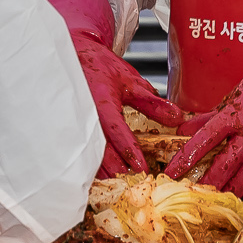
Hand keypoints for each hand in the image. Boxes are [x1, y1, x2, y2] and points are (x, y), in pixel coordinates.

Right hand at [70, 32, 183, 176]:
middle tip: (132, 185)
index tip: (142, 168)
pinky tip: (99, 177)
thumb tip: (177, 118)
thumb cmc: (99, 67)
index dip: (128, 150)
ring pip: (84, 154)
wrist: (72, 56)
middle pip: (98, 148)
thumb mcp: (129, 81)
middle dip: (114, 169)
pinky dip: (87, 165)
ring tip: (118, 186)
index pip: (116, 129)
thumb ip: (152, 102)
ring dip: (100, 171)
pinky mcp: (65, 129)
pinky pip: (75, 151)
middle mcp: (82, 113)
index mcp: (100, 100)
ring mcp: (70, 122)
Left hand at [166, 72, 242, 203]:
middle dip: (204, 185)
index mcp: (233, 117)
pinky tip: (239, 202)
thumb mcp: (233, 98)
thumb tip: (181, 129)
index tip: (169, 173)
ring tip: (211, 204)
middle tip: (189, 196)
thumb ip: (207, 118)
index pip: (203, 140)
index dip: (184, 158)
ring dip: (225, 194)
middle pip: (223, 167)